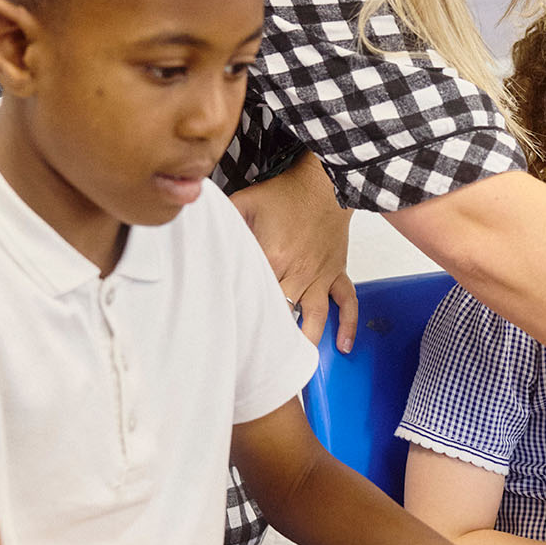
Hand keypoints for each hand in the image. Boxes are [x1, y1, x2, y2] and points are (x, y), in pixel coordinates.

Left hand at [230, 150, 358, 350]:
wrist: (326, 181)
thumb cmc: (286, 192)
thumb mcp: (245, 202)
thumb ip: (222, 222)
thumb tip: (198, 235)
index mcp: (272, 257)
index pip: (253, 293)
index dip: (240, 315)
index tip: (229, 333)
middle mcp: (298, 272)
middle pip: (280, 312)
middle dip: (268, 337)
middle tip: (255, 360)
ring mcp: (319, 275)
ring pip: (314, 316)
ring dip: (306, 340)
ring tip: (295, 363)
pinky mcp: (336, 272)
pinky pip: (346, 301)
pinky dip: (347, 324)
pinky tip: (342, 346)